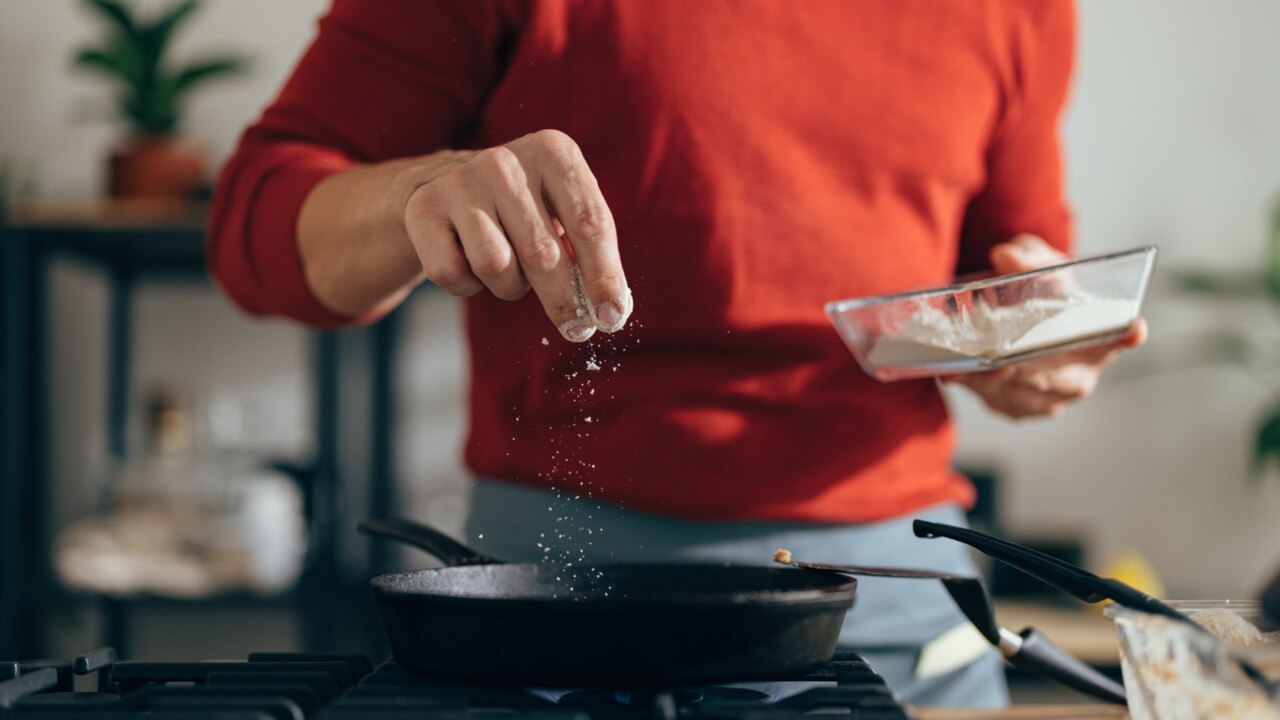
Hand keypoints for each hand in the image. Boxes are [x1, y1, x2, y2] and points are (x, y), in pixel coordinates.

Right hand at [401, 129, 631, 341]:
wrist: (444, 184)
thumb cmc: (523, 209)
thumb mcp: (562, 212)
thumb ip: (589, 251)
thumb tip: (610, 307)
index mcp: (553, 152)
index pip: (589, 223)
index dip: (604, 276)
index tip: (612, 315)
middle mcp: (505, 161)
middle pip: (544, 254)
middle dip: (564, 302)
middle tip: (576, 329)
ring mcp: (460, 182)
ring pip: (497, 268)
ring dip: (509, 287)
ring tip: (508, 269)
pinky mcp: (424, 208)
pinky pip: (456, 276)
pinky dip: (468, 286)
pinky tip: (468, 262)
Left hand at [942, 234, 1146, 418]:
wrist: (1022, 323)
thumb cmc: (1042, 294)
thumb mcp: (1039, 267)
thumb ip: (1028, 258)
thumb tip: (1006, 257)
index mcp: (1100, 337)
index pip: (1120, 336)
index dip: (1126, 334)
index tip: (1134, 329)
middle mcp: (1081, 373)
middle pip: (1056, 378)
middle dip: (1026, 371)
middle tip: (1000, 364)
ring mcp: (1050, 398)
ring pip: (1021, 395)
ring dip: (991, 382)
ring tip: (966, 367)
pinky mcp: (1018, 408)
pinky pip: (996, 401)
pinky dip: (974, 386)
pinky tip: (954, 372)